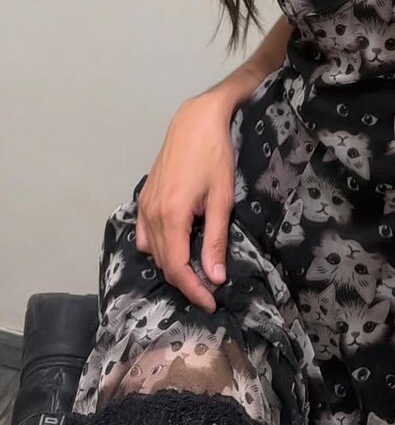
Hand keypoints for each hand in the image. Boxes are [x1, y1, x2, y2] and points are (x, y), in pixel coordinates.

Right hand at [135, 93, 235, 312]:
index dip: (192, 291)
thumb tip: (214, 277)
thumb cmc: (214, 156)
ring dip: (171, 264)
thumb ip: (215, 239)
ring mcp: (143, 206)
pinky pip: (143, 234)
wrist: (195, 121)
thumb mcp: (222, 199)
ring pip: (151, 250)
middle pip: (163, 262)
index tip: (210, 303)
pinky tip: (175, 245)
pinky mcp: (143, 198)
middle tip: (208, 289)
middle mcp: (150, 215)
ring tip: (195, 270)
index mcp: (170, 217)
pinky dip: (157, 247)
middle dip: (184, 280)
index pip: (176, 268)